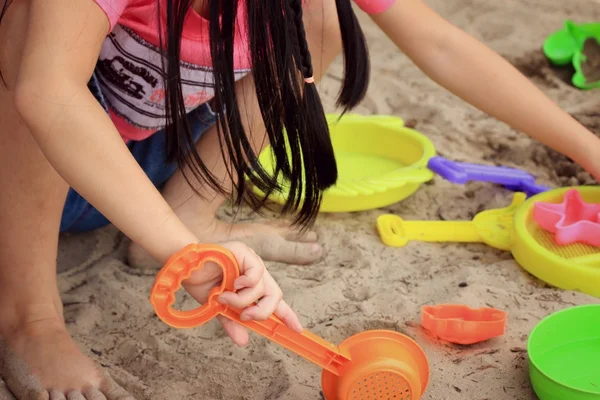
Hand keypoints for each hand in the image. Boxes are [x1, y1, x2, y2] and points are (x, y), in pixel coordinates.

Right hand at [181, 241, 302, 345]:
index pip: (274, 301)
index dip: (287, 315)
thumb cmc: (202, 282)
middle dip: (263, 311)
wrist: (185, 267)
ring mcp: (252, 262)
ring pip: (263, 289)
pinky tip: (233, 284)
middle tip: (246, 316)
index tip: (297, 329)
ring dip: (243, 300)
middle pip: (275, 296)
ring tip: (225, 298)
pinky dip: (245, 283)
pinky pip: (257, 273)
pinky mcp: (245, 253)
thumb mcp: (219, 308)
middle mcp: (256, 274)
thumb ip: (232, 322)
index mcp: (252, 286)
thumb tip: (243, 341)